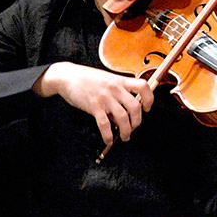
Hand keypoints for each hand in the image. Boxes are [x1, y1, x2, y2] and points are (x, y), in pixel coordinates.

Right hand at [34, 61, 152, 145]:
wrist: (67, 76)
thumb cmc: (88, 79)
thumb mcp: (107, 80)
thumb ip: (118, 93)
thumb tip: (124, 114)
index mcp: (120, 81)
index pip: (143, 86)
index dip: (149, 98)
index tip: (147, 108)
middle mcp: (115, 89)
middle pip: (135, 107)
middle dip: (137, 121)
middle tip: (134, 128)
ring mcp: (105, 98)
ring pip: (123, 117)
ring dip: (126, 131)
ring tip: (125, 136)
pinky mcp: (94, 106)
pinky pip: (105, 125)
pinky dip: (108, 135)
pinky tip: (109, 140)